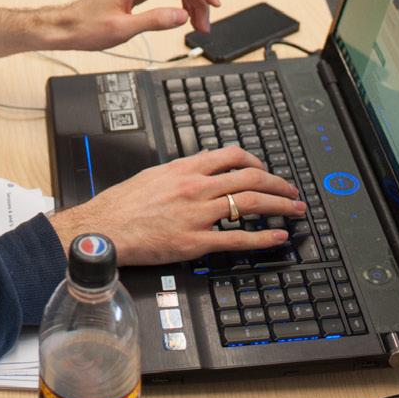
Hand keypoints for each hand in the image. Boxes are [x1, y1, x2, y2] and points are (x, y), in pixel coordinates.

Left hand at [48, 0, 221, 51]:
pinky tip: (182, 16)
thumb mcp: (124, 29)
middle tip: (205, 26)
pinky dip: (178, 1)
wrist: (66, 26)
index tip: (215, 3)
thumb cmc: (88, 27)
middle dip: (198, 1)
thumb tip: (182, 15)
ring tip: (198, 25)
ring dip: (190, 3)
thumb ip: (155, 20)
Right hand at [49, 145, 305, 266]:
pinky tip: (279, 237)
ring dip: (279, 205)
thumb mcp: (152, 175)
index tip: (265, 170)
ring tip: (296, 208)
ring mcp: (198, 214)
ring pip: (249, 203)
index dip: (255, 161)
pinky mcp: (195, 241)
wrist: (103, 229)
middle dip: (277, 183)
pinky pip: (237, 238)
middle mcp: (195, 187)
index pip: (230, 156)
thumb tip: (201, 163)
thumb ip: (180, 170)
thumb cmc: (121, 205)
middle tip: (292, 190)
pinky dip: (263, 238)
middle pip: (248, 178)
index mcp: (184, 169)